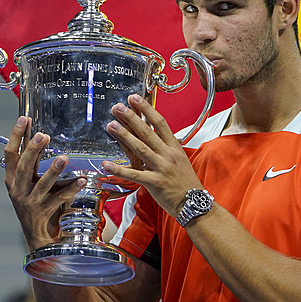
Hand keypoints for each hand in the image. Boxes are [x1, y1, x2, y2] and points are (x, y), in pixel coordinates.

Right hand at [3, 116, 86, 250]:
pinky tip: (82, 180)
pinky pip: (59, 198)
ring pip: (42, 184)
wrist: (38, 235)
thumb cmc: (36, 202)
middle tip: (44, 135)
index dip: (16, 136)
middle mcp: (18, 190)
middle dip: (33, 150)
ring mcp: (30, 202)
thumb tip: (40, 134)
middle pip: (24, 167)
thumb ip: (34, 161)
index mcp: (12, 179)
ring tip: (64, 158)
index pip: (10, 154)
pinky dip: (71, 188)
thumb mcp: (30, 181)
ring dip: (53, 170)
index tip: (24, 118)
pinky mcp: (43, 212)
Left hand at [103, 94, 202, 216]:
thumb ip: (167, 147)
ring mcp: (161, 168)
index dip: (147, 109)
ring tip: (111, 125)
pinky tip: (106, 164)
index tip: (135, 99)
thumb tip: (156, 134)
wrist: (194, 202)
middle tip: (118, 107)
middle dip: (131, 118)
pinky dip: (119, 169)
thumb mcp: (180, 159)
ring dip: (124, 136)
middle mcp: (168, 155)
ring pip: (140, 148)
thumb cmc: (186, 182)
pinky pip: (134, 174)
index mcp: (174, 147)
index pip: (160, 123)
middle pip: (147, 132)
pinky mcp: (154, 182)